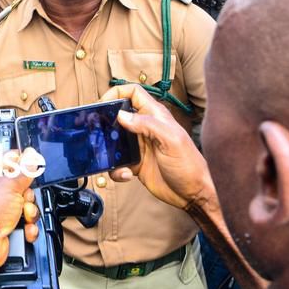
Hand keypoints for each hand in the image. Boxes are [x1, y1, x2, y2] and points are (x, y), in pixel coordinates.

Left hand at [0, 149, 40, 271]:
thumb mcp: (10, 184)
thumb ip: (25, 171)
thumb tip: (31, 157)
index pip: (7, 160)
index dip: (22, 164)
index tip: (32, 167)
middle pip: (19, 184)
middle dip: (26, 193)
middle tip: (23, 197)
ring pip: (23, 204)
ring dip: (28, 211)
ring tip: (24, 214)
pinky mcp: (2, 226)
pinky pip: (22, 221)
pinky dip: (26, 225)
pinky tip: (24, 228)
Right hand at [101, 84, 213, 210]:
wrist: (193, 195)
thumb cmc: (189, 165)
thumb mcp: (171, 140)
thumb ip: (148, 124)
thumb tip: (122, 115)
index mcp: (155, 116)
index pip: (133, 93)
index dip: (116, 93)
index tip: (102, 103)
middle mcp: (145, 129)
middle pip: (118, 116)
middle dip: (105, 122)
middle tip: (95, 131)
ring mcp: (139, 146)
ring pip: (114, 140)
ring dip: (107, 149)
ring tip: (109, 158)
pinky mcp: (136, 164)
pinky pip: (117, 162)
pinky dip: (116, 169)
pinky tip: (125, 174)